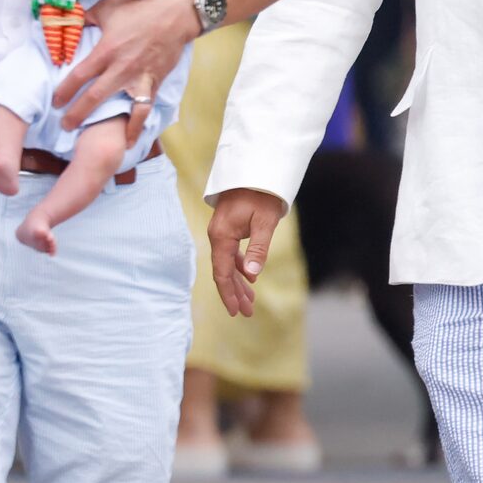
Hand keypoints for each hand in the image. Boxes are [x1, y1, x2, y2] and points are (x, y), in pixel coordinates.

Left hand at [56, 0, 195, 143]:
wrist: (176, 14)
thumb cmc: (140, 9)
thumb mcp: (107, 8)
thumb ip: (85, 19)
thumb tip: (67, 24)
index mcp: (106, 51)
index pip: (79, 76)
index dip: (64, 90)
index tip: (56, 101)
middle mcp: (121, 69)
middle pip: (94, 97)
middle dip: (77, 114)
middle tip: (66, 125)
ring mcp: (141, 78)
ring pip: (124, 109)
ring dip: (111, 126)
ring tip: (100, 140)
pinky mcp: (156, 82)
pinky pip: (145, 107)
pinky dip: (139, 125)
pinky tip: (132, 139)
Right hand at [208, 188, 288, 318]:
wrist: (257, 169)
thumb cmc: (262, 194)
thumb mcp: (264, 222)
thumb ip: (258, 247)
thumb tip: (251, 272)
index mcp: (221, 235)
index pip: (221, 271)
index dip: (228, 292)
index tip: (235, 311)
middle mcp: (218, 235)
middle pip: (223, 270)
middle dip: (234, 292)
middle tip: (245, 313)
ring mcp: (223, 231)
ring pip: (228, 263)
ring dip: (238, 282)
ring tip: (249, 301)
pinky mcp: (230, 228)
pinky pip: (232, 253)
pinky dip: (240, 266)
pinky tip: (249, 277)